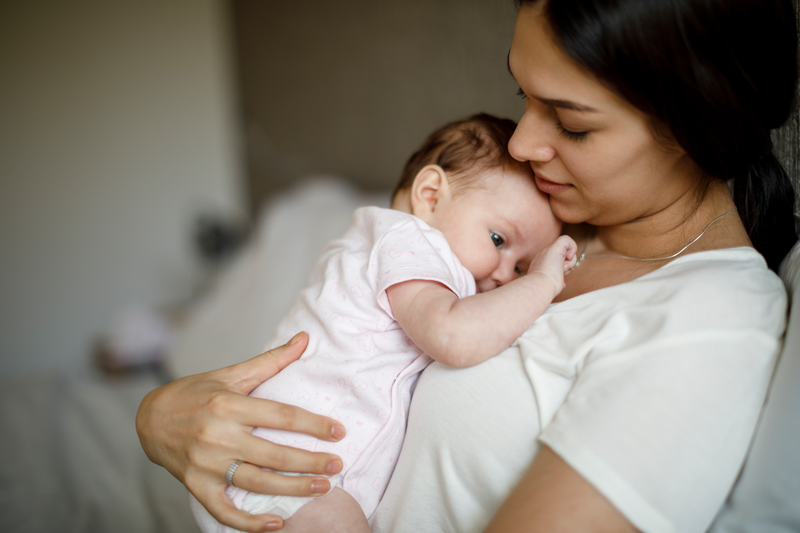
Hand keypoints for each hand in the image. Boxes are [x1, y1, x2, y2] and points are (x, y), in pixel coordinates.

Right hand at [135, 332, 345, 531]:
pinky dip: (250, 522)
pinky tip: (277, 522)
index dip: (313, 425)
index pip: (281, 416)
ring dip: (293, 488)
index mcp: (229, 405)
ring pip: (257, 482)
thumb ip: (271, 360)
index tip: (338, 432)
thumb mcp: (231, 374)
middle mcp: (218, 435)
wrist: (148, 418)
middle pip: (274, 453)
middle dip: (310, 462)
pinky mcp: (196, 485)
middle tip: (338, 466)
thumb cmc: (194, 393)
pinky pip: (224, 510)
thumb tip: (305, 339)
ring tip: (322, 488)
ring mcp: (206, 464)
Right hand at [527, 235, 577, 296]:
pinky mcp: (556, 247)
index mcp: (541, 263)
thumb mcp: (551, 283)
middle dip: (567, 265)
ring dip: (570, 263)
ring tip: (562, 270)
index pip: (557, 261)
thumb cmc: (544, 288)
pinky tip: (568, 258)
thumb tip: (563, 284)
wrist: (540, 285)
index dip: (562, 269)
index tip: (558, 277)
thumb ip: (556, 280)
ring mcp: (548, 250)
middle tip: (561, 273)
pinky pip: (568, 240)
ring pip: (567, 250)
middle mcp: (544, 255)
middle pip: (563, 255)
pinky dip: (572, 249)